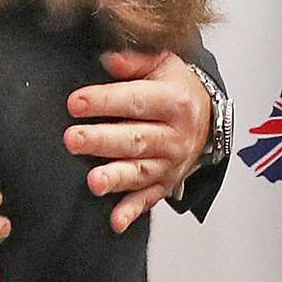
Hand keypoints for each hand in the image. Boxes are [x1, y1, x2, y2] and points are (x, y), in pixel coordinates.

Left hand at [65, 50, 212, 232]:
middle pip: (135, 139)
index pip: (136, 101)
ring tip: (93, 181)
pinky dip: (131, 212)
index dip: (105, 101)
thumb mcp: (162, 63)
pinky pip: (148, 200)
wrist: (209, 116)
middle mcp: (175, 136)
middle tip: (72, 139)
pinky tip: (114, 221)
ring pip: (140, 171)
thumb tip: (108, 60)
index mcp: (174, 102)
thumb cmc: (174, 87)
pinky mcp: (165, 184)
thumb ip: (134, 61)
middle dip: (102, 141)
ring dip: (116, 177)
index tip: (74, 103)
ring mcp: (170, 163)